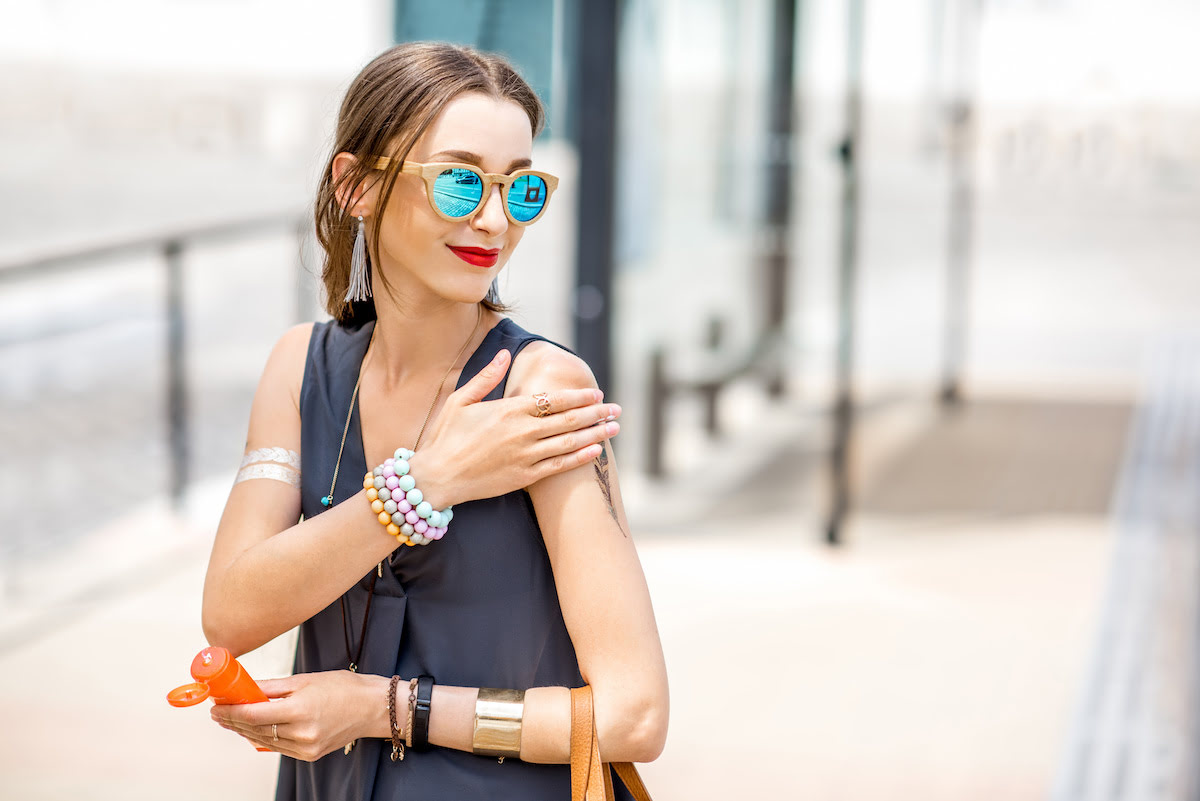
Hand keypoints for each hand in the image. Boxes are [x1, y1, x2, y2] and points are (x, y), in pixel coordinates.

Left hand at [210, 671, 383, 761]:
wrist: (373, 708)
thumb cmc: (344, 688)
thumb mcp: (305, 680)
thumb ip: (272, 687)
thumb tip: (245, 687)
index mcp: (301, 710)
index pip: (254, 714)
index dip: (231, 711)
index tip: (217, 706)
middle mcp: (302, 733)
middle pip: (256, 729)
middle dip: (233, 720)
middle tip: (218, 711)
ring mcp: (306, 747)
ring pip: (264, 740)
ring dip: (244, 730)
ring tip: (230, 719)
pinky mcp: (309, 755)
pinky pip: (278, 747)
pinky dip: (262, 737)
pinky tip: (253, 729)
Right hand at [409, 349, 621, 506]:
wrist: (437, 478)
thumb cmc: (447, 436)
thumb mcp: (461, 400)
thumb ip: (487, 377)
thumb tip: (505, 353)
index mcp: (509, 410)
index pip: (554, 399)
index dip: (579, 396)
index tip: (597, 393)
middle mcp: (522, 432)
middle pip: (569, 420)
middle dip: (597, 412)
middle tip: (617, 409)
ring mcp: (525, 456)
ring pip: (569, 442)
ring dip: (596, 433)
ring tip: (615, 427)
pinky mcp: (525, 477)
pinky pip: (559, 466)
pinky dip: (580, 457)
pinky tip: (596, 450)